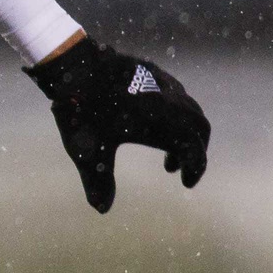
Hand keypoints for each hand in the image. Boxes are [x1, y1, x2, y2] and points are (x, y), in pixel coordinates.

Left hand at [25, 36, 209, 212]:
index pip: (194, 149)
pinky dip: (176, 116)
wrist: (74, 64)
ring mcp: (164, 84)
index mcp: (164, 122)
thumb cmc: (82, 109)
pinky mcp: (153, 72)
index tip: (186, 184)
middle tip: (178, 170)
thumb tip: (101, 209)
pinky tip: (151, 127)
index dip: (195, 168)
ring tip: (166, 157)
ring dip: (184, 134)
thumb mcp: (89, 150)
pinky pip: (177, 97)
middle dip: (194, 151)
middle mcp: (171, 102)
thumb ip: (98, 181)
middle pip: (199, 128)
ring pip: (189, 111)